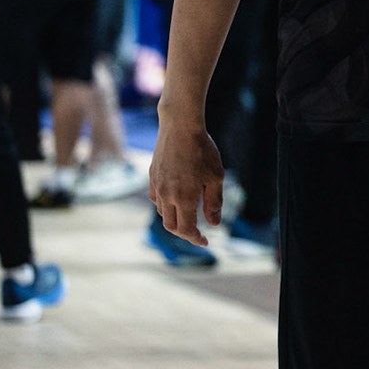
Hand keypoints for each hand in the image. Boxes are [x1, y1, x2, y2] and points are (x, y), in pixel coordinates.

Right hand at [149, 112, 225, 245]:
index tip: (205, 241)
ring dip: (174, 218)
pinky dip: (164, 205)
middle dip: (184, 233)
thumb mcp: (216, 176)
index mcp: (184, 198)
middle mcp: (167, 196)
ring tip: (188, 214)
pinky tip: (175, 199)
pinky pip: (156, 198)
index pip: (186, 229)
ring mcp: (157, 186)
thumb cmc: (202, 150)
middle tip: (197, 232)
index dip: (196, 239)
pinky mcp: (152, 176)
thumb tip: (214, 223)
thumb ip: (214, 202)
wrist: (180, 126)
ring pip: (162, 212)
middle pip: (171, 226)